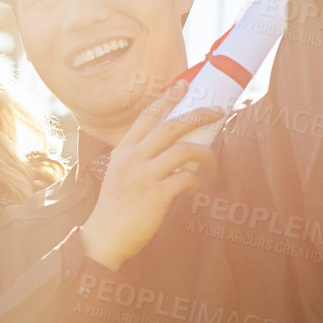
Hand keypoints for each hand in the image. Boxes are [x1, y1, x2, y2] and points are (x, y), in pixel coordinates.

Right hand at [78, 80, 222, 271]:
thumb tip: (175, 153)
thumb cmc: (116, 208)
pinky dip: (196, 182)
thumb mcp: (119, 175)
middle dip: (198, 115)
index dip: (167, 98)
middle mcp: (132, 159)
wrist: (104, 238)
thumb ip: (140, 161)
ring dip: (206, 152)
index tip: (183, 84)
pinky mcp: (155, 196)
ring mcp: (143, 176)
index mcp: (123, 152)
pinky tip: (194, 188)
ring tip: (213, 160)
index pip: (147, 117)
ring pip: (183, 150)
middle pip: (170, 126)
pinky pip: (186, 179)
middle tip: (218, 111)